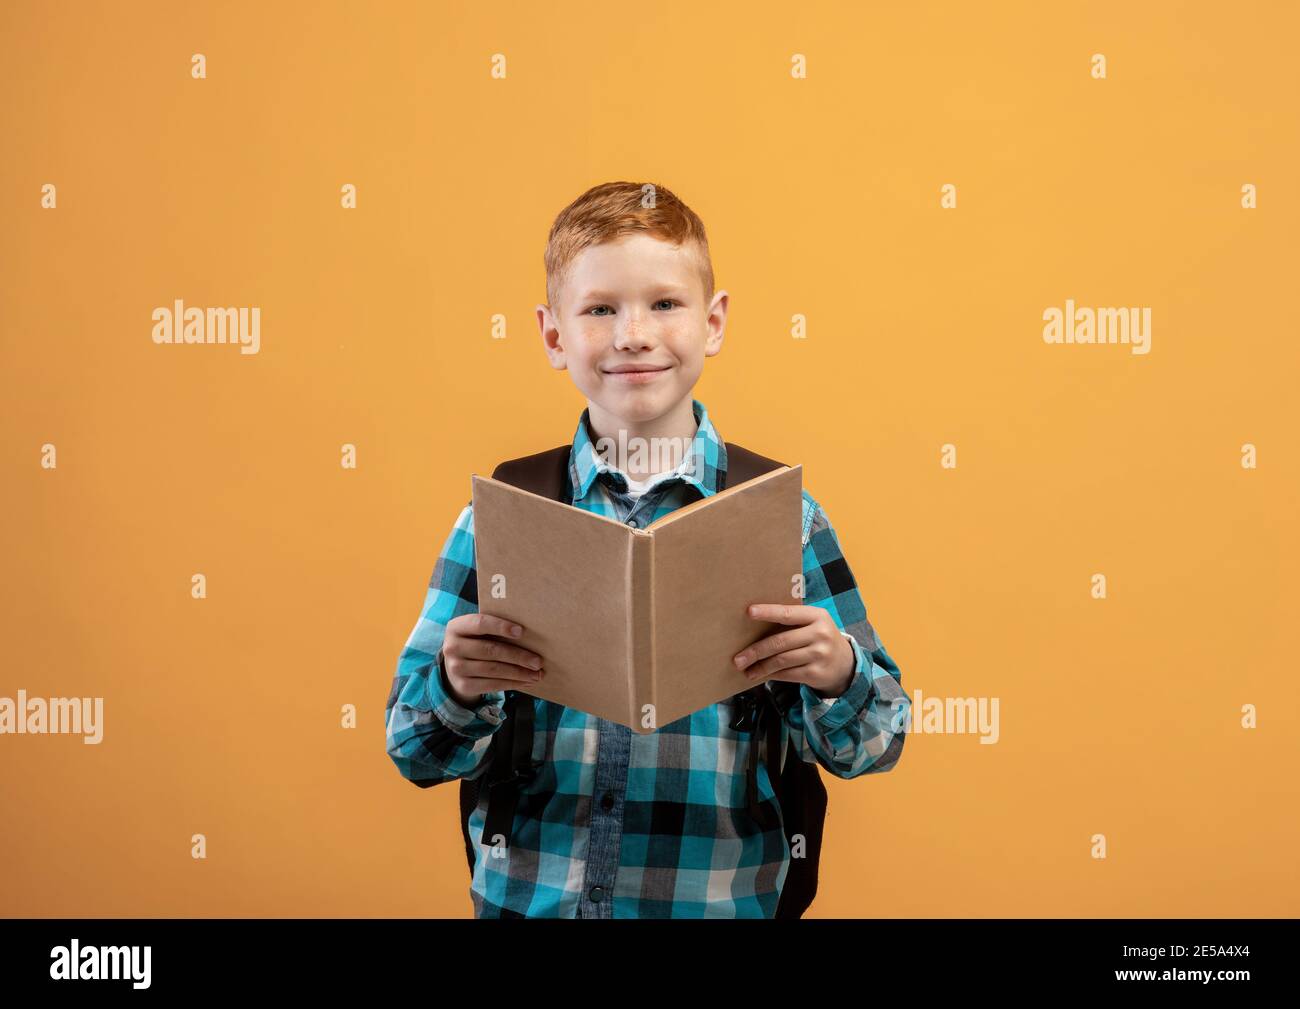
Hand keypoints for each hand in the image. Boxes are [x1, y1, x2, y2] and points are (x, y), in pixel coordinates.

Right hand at [442, 613, 544, 707]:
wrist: (456, 666)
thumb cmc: (475, 643)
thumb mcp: (477, 632)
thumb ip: (494, 629)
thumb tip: (530, 635)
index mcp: (456, 627)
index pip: (480, 623)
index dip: (500, 626)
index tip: (521, 631)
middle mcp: (452, 647)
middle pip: (490, 650)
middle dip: (518, 656)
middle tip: (538, 661)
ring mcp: (456, 668)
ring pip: (494, 670)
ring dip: (519, 673)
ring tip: (536, 674)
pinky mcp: (463, 685)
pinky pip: (492, 685)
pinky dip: (512, 684)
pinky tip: (525, 682)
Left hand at [733, 603, 855, 697]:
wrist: (845, 663)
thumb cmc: (818, 638)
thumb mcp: (813, 623)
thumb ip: (791, 620)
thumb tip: (754, 624)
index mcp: (817, 616)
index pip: (788, 613)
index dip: (768, 612)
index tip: (749, 612)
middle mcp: (820, 634)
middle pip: (780, 642)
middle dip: (756, 651)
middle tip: (738, 658)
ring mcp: (820, 655)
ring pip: (782, 661)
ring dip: (760, 667)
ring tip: (746, 670)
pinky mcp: (817, 673)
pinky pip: (788, 674)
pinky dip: (772, 675)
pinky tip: (761, 675)